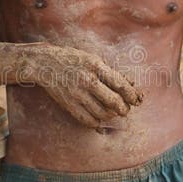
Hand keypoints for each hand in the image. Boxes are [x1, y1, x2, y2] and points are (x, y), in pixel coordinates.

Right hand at [25, 44, 142, 129]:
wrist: (45, 63)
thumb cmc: (73, 59)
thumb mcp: (94, 59)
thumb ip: (112, 72)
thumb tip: (131, 84)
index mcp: (96, 67)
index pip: (121, 85)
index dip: (132, 95)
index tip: (137, 100)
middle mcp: (87, 81)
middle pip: (114, 102)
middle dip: (124, 109)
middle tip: (125, 110)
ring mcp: (77, 94)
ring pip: (102, 113)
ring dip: (111, 116)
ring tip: (112, 112)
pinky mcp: (68, 104)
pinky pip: (87, 120)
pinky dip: (97, 122)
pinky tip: (99, 118)